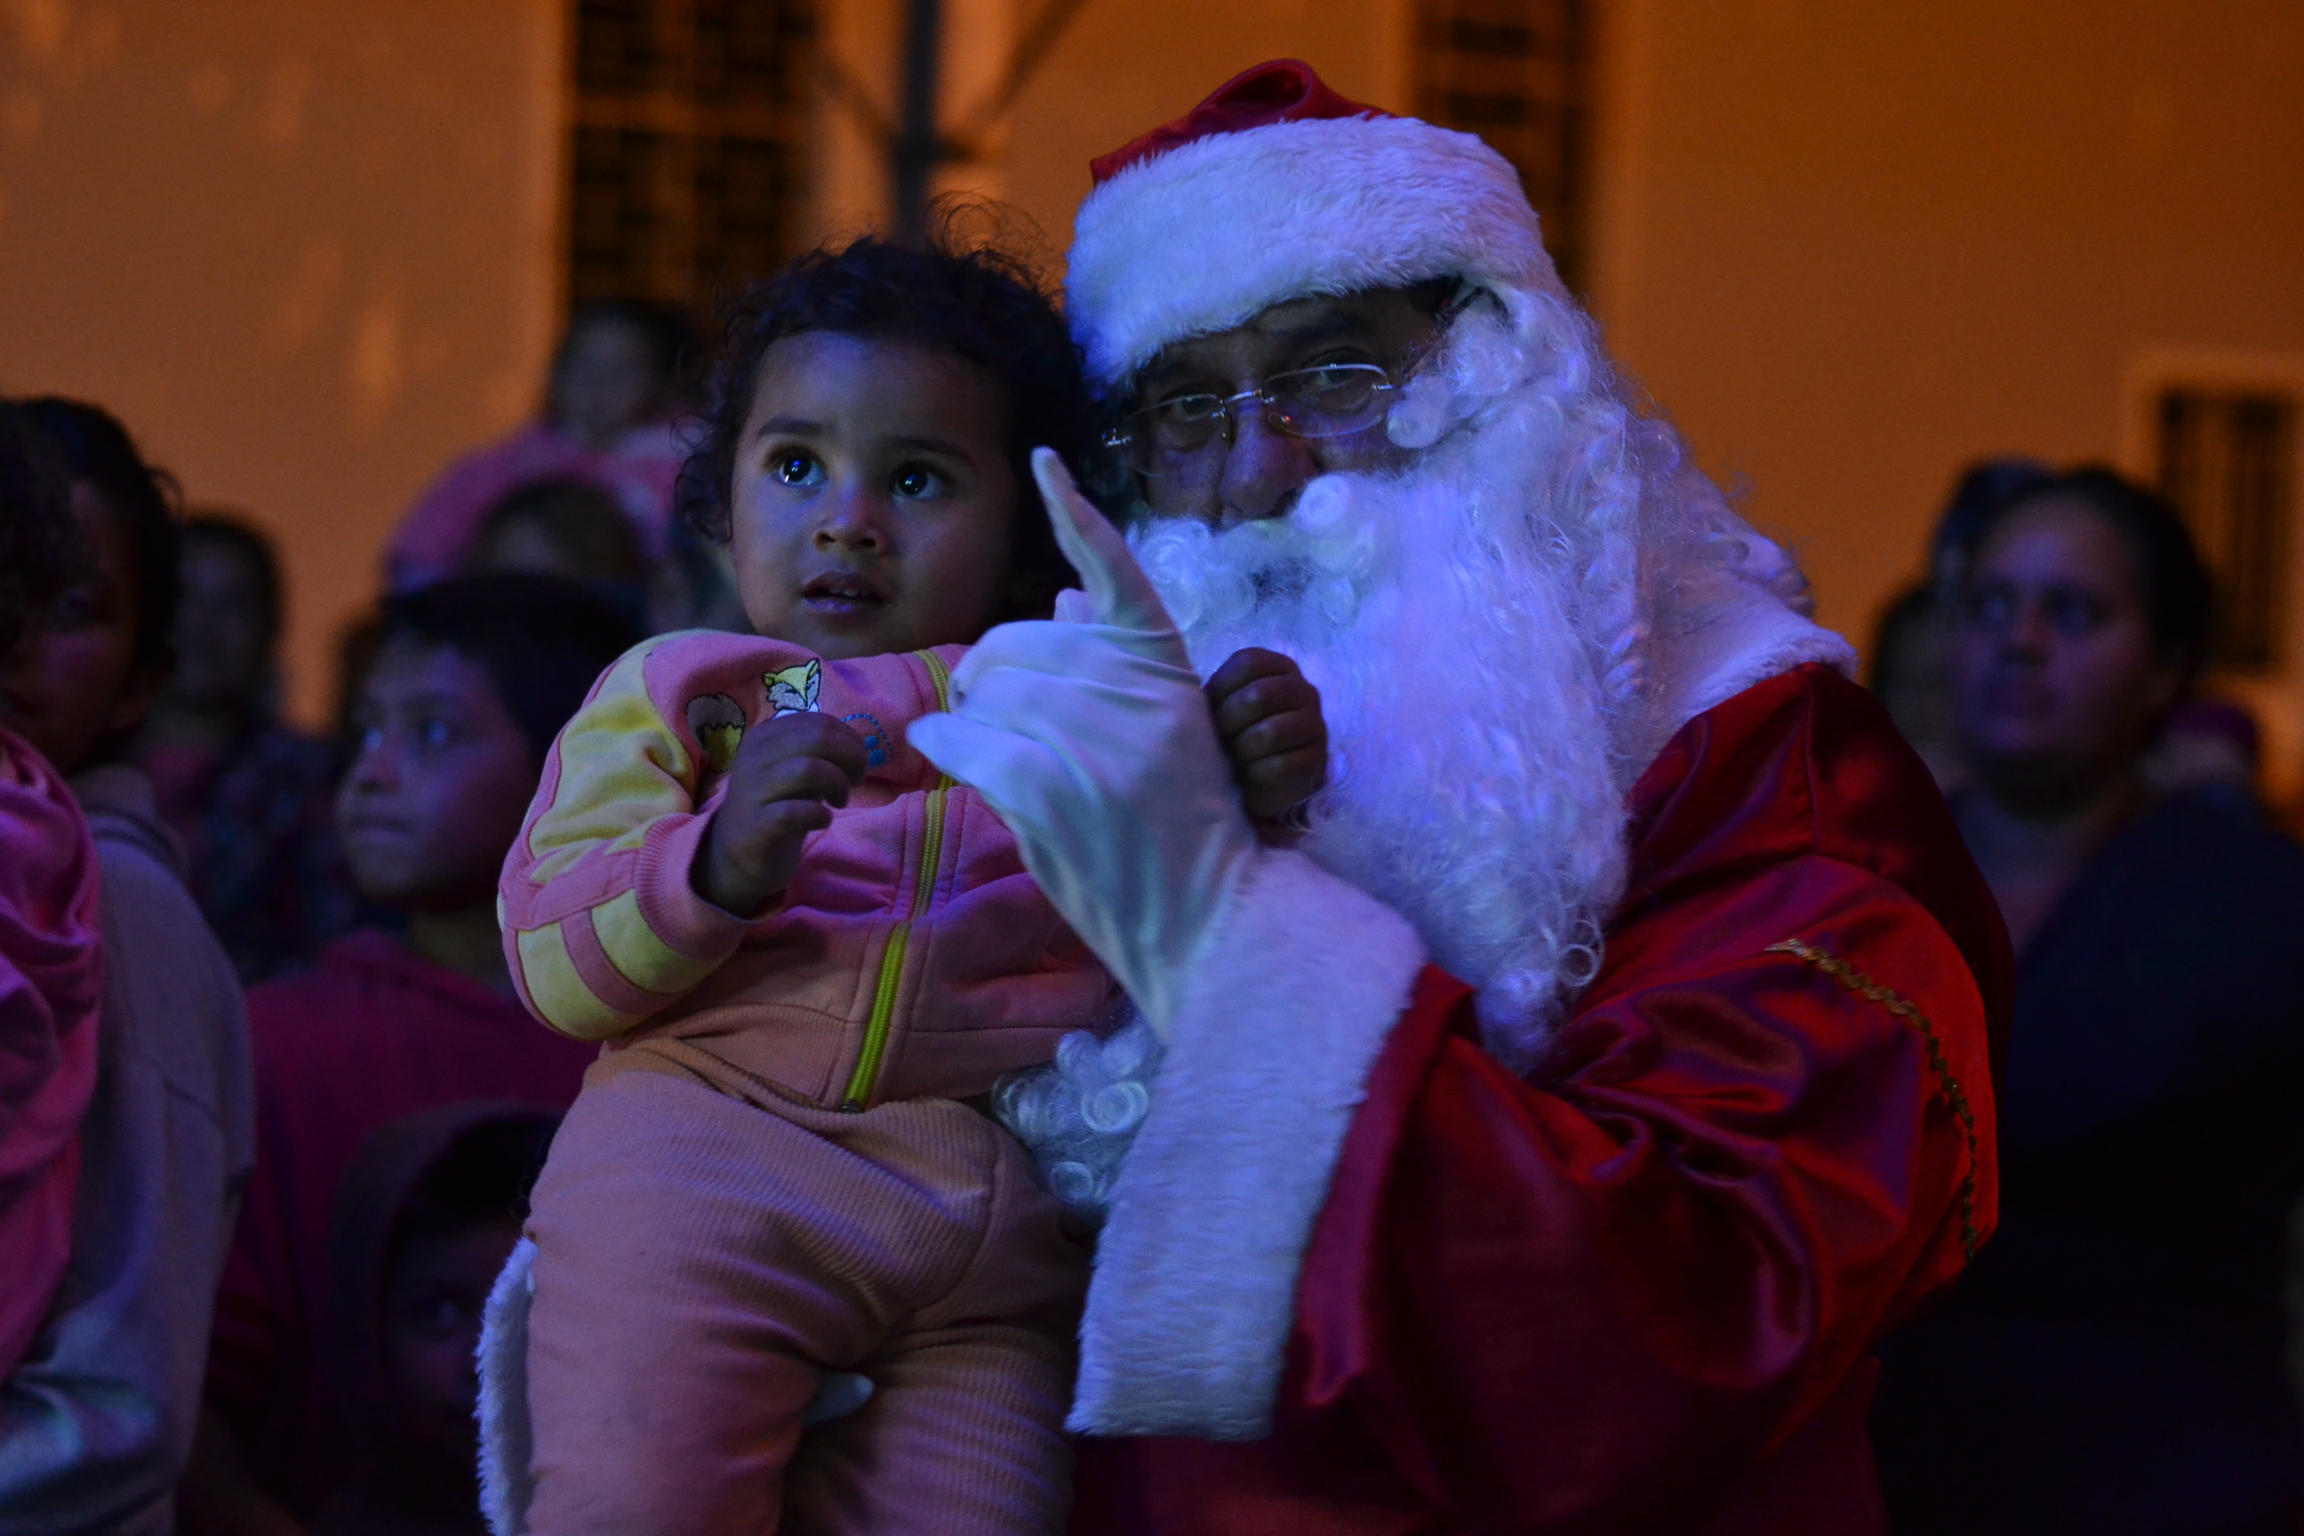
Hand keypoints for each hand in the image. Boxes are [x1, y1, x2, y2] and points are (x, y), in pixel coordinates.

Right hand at [692, 712, 866, 916]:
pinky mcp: (756, 825)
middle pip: (818, 738)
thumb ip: (823, 751)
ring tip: (839, 801)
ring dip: (837, 784)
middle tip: (855, 781)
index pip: (819, 722)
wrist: (740, 852)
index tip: (856, 764)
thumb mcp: (797, 769)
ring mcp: (752, 791)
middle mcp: (753, 757)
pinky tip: (823, 819)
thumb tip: (862, 740)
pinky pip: (795, 812)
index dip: (849, 741)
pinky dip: (819, 814)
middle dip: (850, 758)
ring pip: (808, 769)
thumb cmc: (777, 804)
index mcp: (764, 736)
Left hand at [908, 450, 1261, 1036]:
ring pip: (985, 691)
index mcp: (1166, 665)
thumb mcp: (1168, 727)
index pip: (1115, 568)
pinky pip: (964, 739)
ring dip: (967, 716)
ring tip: (988, 751)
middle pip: (1017, 642)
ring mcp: (1095, 739)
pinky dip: (944, 743)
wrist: (1209, 914)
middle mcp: (1135, 689)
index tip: (1042, 458)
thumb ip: (1115, 660)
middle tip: (989, 710)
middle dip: (987, 673)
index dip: (1074, 509)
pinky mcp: (1051, 789)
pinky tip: (948, 752)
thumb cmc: (1180, 825)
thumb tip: (1067, 590)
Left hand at [1208, 649, 1324, 822]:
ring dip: (1242, 750)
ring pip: (1270, 733)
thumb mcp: (1220, 705)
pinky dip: (1256, 773)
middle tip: (1222, 738)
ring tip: (1237, 757)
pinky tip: (1253, 773)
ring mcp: (1315, 724)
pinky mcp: (1318, 759)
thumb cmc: (1233, 735)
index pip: (1250, 662)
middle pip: (1260, 695)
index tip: (1212, 709)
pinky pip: (1281, 765)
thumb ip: (1213, 689)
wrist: (1256, 780)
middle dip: (1229, 722)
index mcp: (1278, 667)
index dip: (1222, 688)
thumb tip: (1177, 682)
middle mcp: (1303, 690)